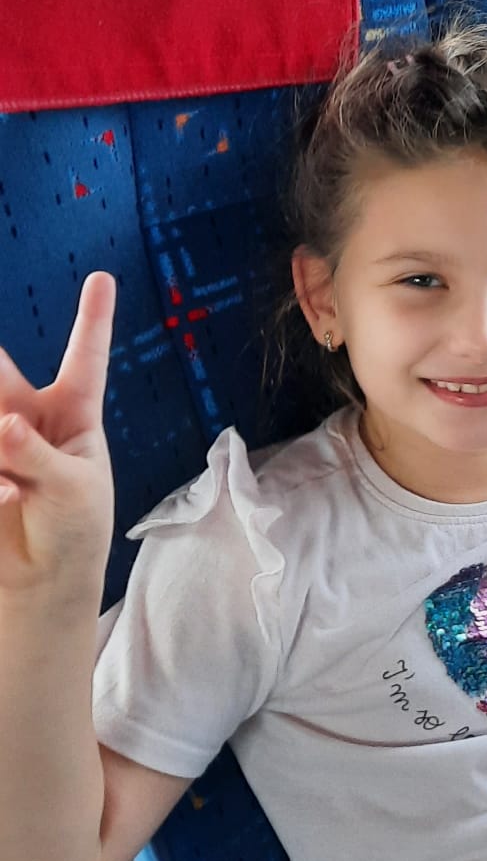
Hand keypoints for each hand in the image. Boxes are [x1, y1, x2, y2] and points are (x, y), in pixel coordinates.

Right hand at [0, 273, 116, 592]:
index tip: (103, 278)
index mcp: (74, 414)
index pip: (83, 359)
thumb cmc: (73, 531)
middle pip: (0, 370)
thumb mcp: (72, 490)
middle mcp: (28, 416)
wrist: (41, 581)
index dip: (92, 318)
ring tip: (13, 485)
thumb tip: (3, 424)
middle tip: (7, 410)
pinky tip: (4, 497)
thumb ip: (36, 455)